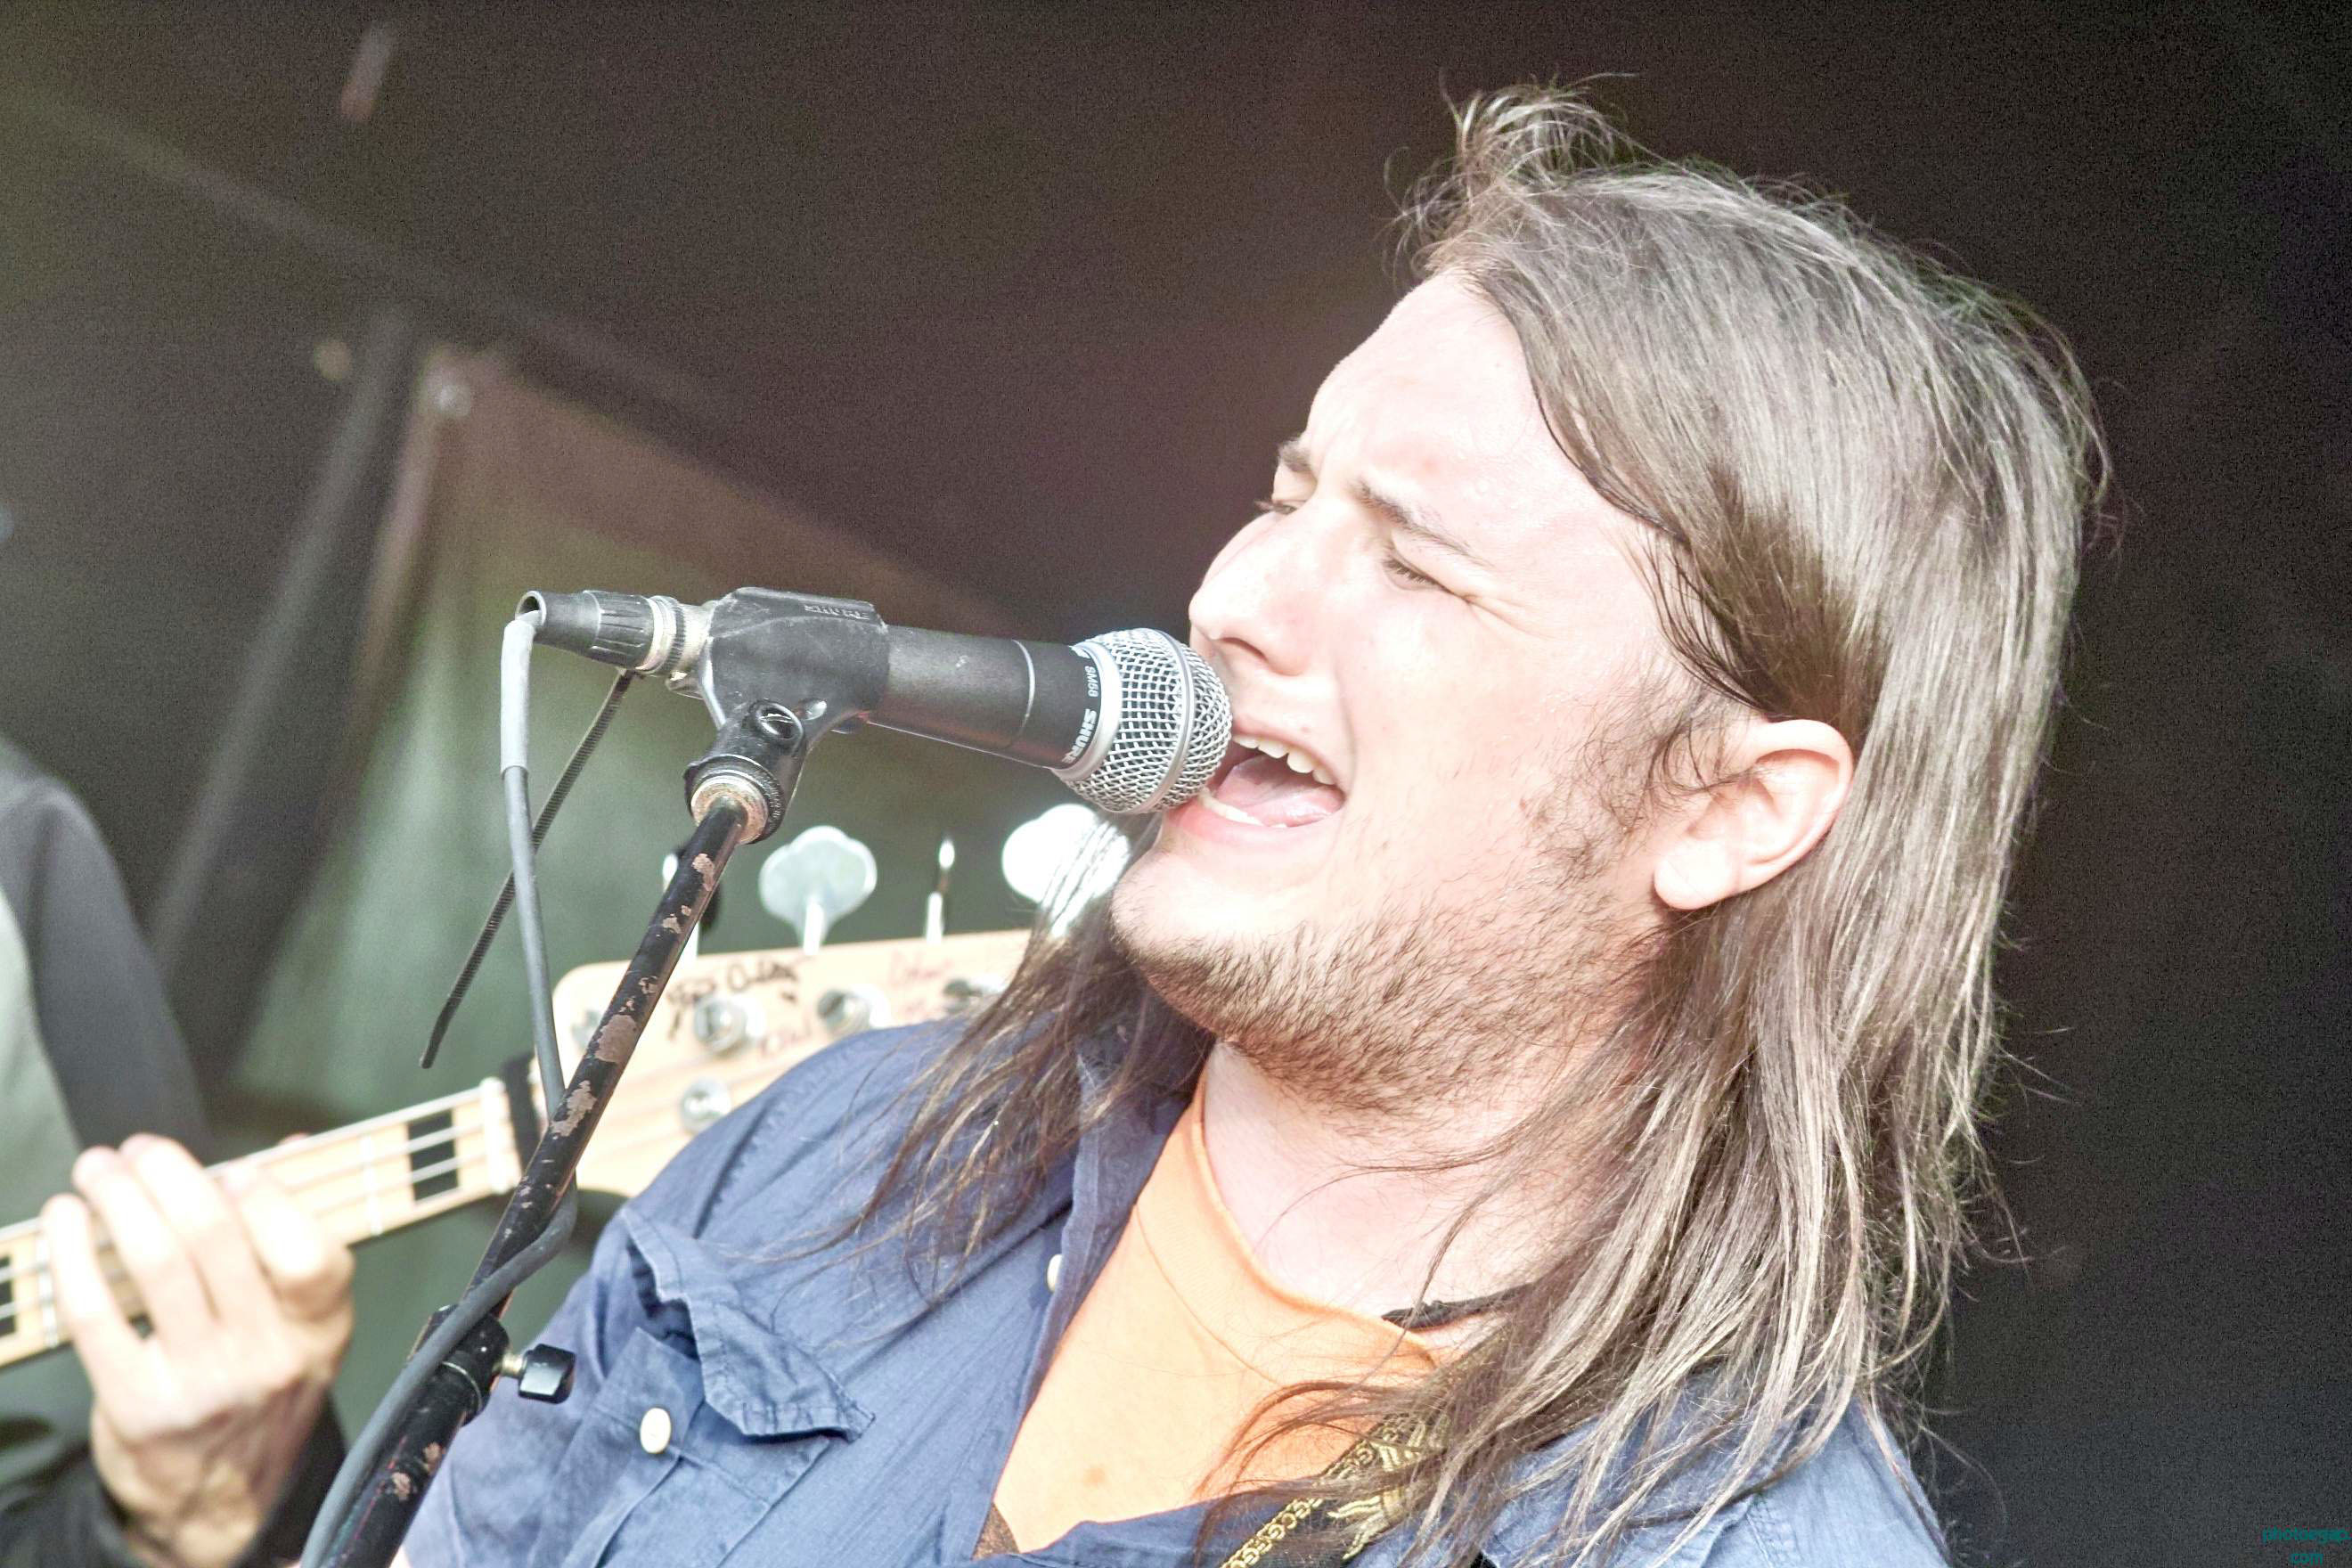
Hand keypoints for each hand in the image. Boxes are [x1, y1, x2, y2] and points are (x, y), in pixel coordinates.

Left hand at [41, 1135, 354, 1567]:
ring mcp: (202, 1383)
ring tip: (99, 1169)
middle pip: (216, 1241)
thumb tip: (290, 1152)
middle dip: (170, 1176)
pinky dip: (73, 1255)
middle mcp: (267, 1357)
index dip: (269, 1198)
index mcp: (318, 1331)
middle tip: (141, 1148)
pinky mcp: (137, 1404)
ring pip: (155, 1265)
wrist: (223, 1499)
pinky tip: (66, 1220)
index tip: (232, 1169)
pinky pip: (96, 1314)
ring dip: (118, 1200)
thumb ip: (298, 1239)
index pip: (309, 1253)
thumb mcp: (303, 1328)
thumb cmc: (260, 1392)